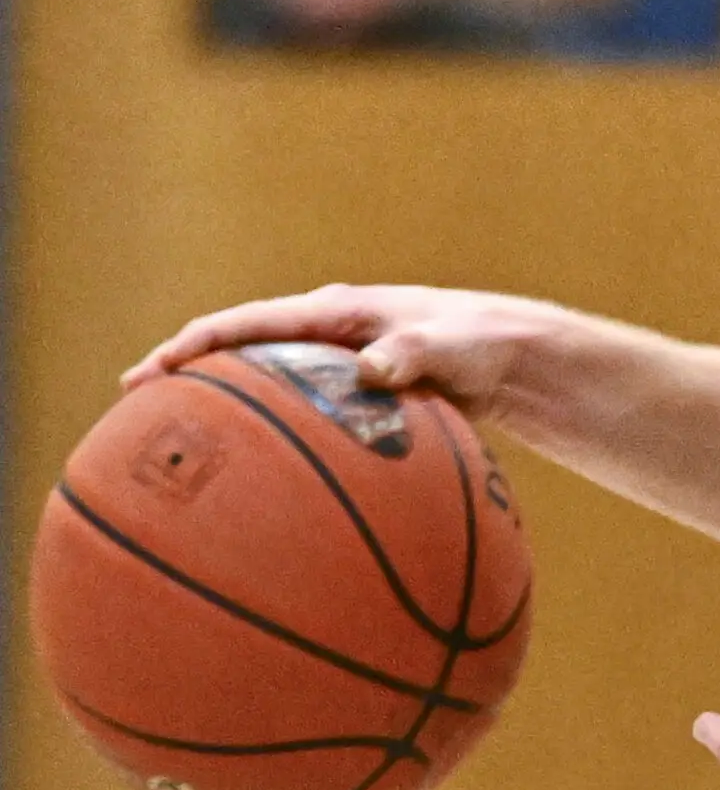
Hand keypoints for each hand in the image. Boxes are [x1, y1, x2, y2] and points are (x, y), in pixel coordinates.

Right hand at [122, 283, 556, 419]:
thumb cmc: (485, 343)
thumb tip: (372, 366)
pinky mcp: (355, 391)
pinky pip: (299, 410)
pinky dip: (271, 433)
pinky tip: (256, 477)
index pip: (245, 323)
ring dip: (223, 405)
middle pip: (238, 349)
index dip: (192, 347)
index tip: (146, 376)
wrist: (516, 354)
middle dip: (185, 374)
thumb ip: (414, 352)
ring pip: (264, 381)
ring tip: (178, 445)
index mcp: (337, 312)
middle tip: (132, 410)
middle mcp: (326, 331)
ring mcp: (337, 360)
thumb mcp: (453, 345)